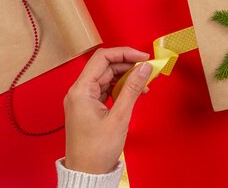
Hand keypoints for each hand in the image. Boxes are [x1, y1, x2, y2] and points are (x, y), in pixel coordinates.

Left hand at [63, 47, 151, 173]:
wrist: (87, 173)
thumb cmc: (97, 149)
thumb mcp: (119, 117)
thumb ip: (132, 89)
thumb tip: (144, 68)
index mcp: (81, 90)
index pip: (102, 58)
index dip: (124, 53)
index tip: (143, 57)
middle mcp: (79, 92)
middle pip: (105, 67)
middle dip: (128, 66)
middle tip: (148, 70)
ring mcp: (83, 100)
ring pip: (107, 78)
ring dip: (126, 78)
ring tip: (144, 85)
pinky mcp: (89, 108)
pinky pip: (106, 90)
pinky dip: (121, 89)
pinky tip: (134, 94)